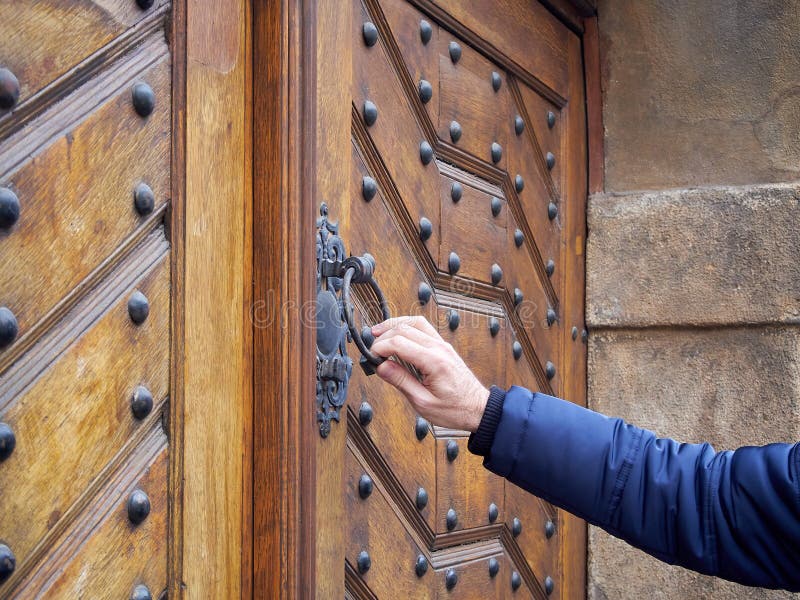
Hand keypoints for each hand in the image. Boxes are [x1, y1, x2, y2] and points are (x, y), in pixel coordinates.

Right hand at [370, 316, 489, 431]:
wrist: (478, 408)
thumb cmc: (455, 409)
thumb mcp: (423, 403)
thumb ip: (401, 382)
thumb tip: (381, 367)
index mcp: (434, 361)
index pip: (399, 342)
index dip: (380, 347)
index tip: (370, 356)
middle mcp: (439, 348)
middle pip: (405, 328)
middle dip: (383, 335)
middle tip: (371, 349)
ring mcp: (442, 345)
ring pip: (415, 322)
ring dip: (395, 325)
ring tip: (379, 332)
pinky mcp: (443, 347)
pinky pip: (423, 328)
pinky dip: (407, 327)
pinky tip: (398, 334)